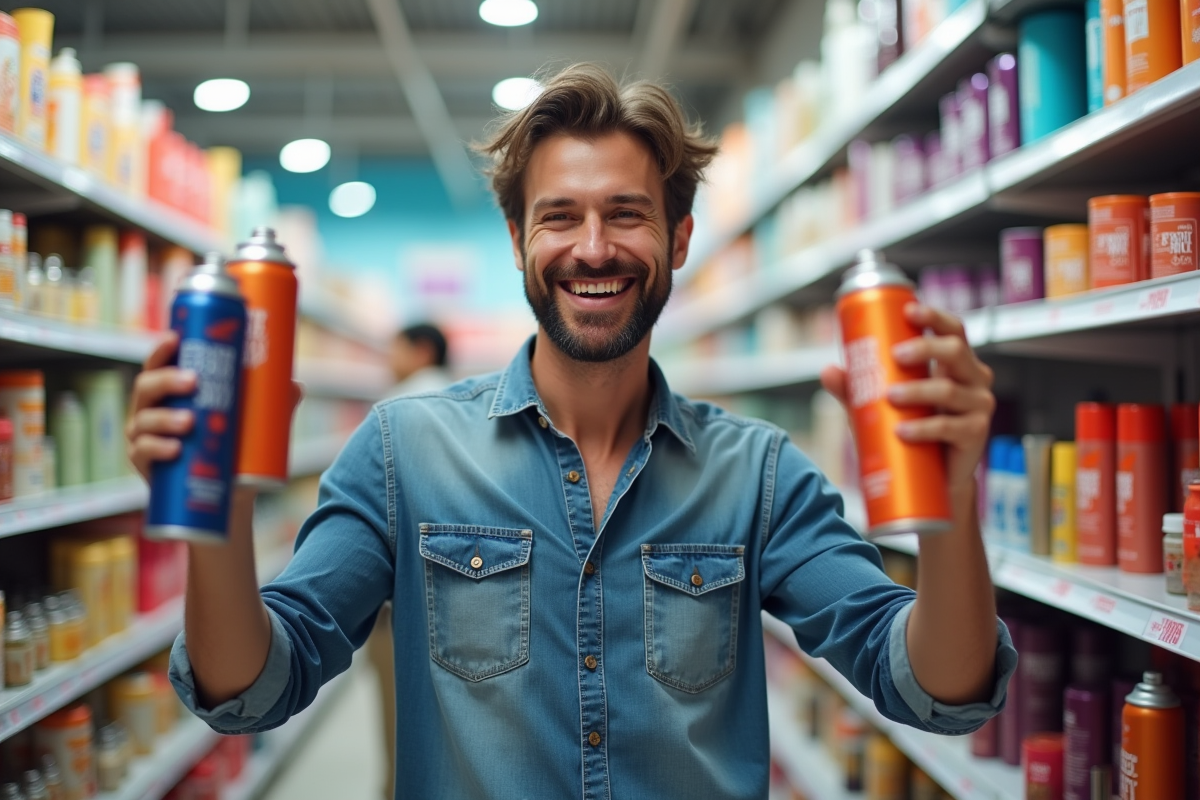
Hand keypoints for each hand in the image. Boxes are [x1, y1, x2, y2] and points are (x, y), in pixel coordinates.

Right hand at [126, 334, 306, 482]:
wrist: (229, 498)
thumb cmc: (236, 449)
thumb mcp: (255, 423)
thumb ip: (273, 403)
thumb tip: (295, 385)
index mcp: (171, 394)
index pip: (159, 364)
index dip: (162, 349)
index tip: (176, 338)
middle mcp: (151, 411)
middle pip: (147, 387)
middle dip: (167, 380)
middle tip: (194, 382)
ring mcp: (144, 438)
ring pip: (144, 421)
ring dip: (165, 419)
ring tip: (191, 423)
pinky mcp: (145, 466)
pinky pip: (143, 453)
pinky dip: (157, 449)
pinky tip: (175, 449)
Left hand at [820, 303, 994, 496]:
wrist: (931, 479)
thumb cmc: (909, 430)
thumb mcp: (878, 406)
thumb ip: (855, 388)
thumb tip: (828, 371)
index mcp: (954, 362)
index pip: (952, 330)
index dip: (934, 316)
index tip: (908, 310)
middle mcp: (972, 378)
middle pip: (954, 351)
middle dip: (924, 348)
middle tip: (895, 355)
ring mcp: (978, 406)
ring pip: (948, 390)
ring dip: (918, 391)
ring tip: (890, 396)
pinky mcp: (975, 434)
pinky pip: (950, 427)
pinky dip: (924, 428)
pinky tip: (903, 431)